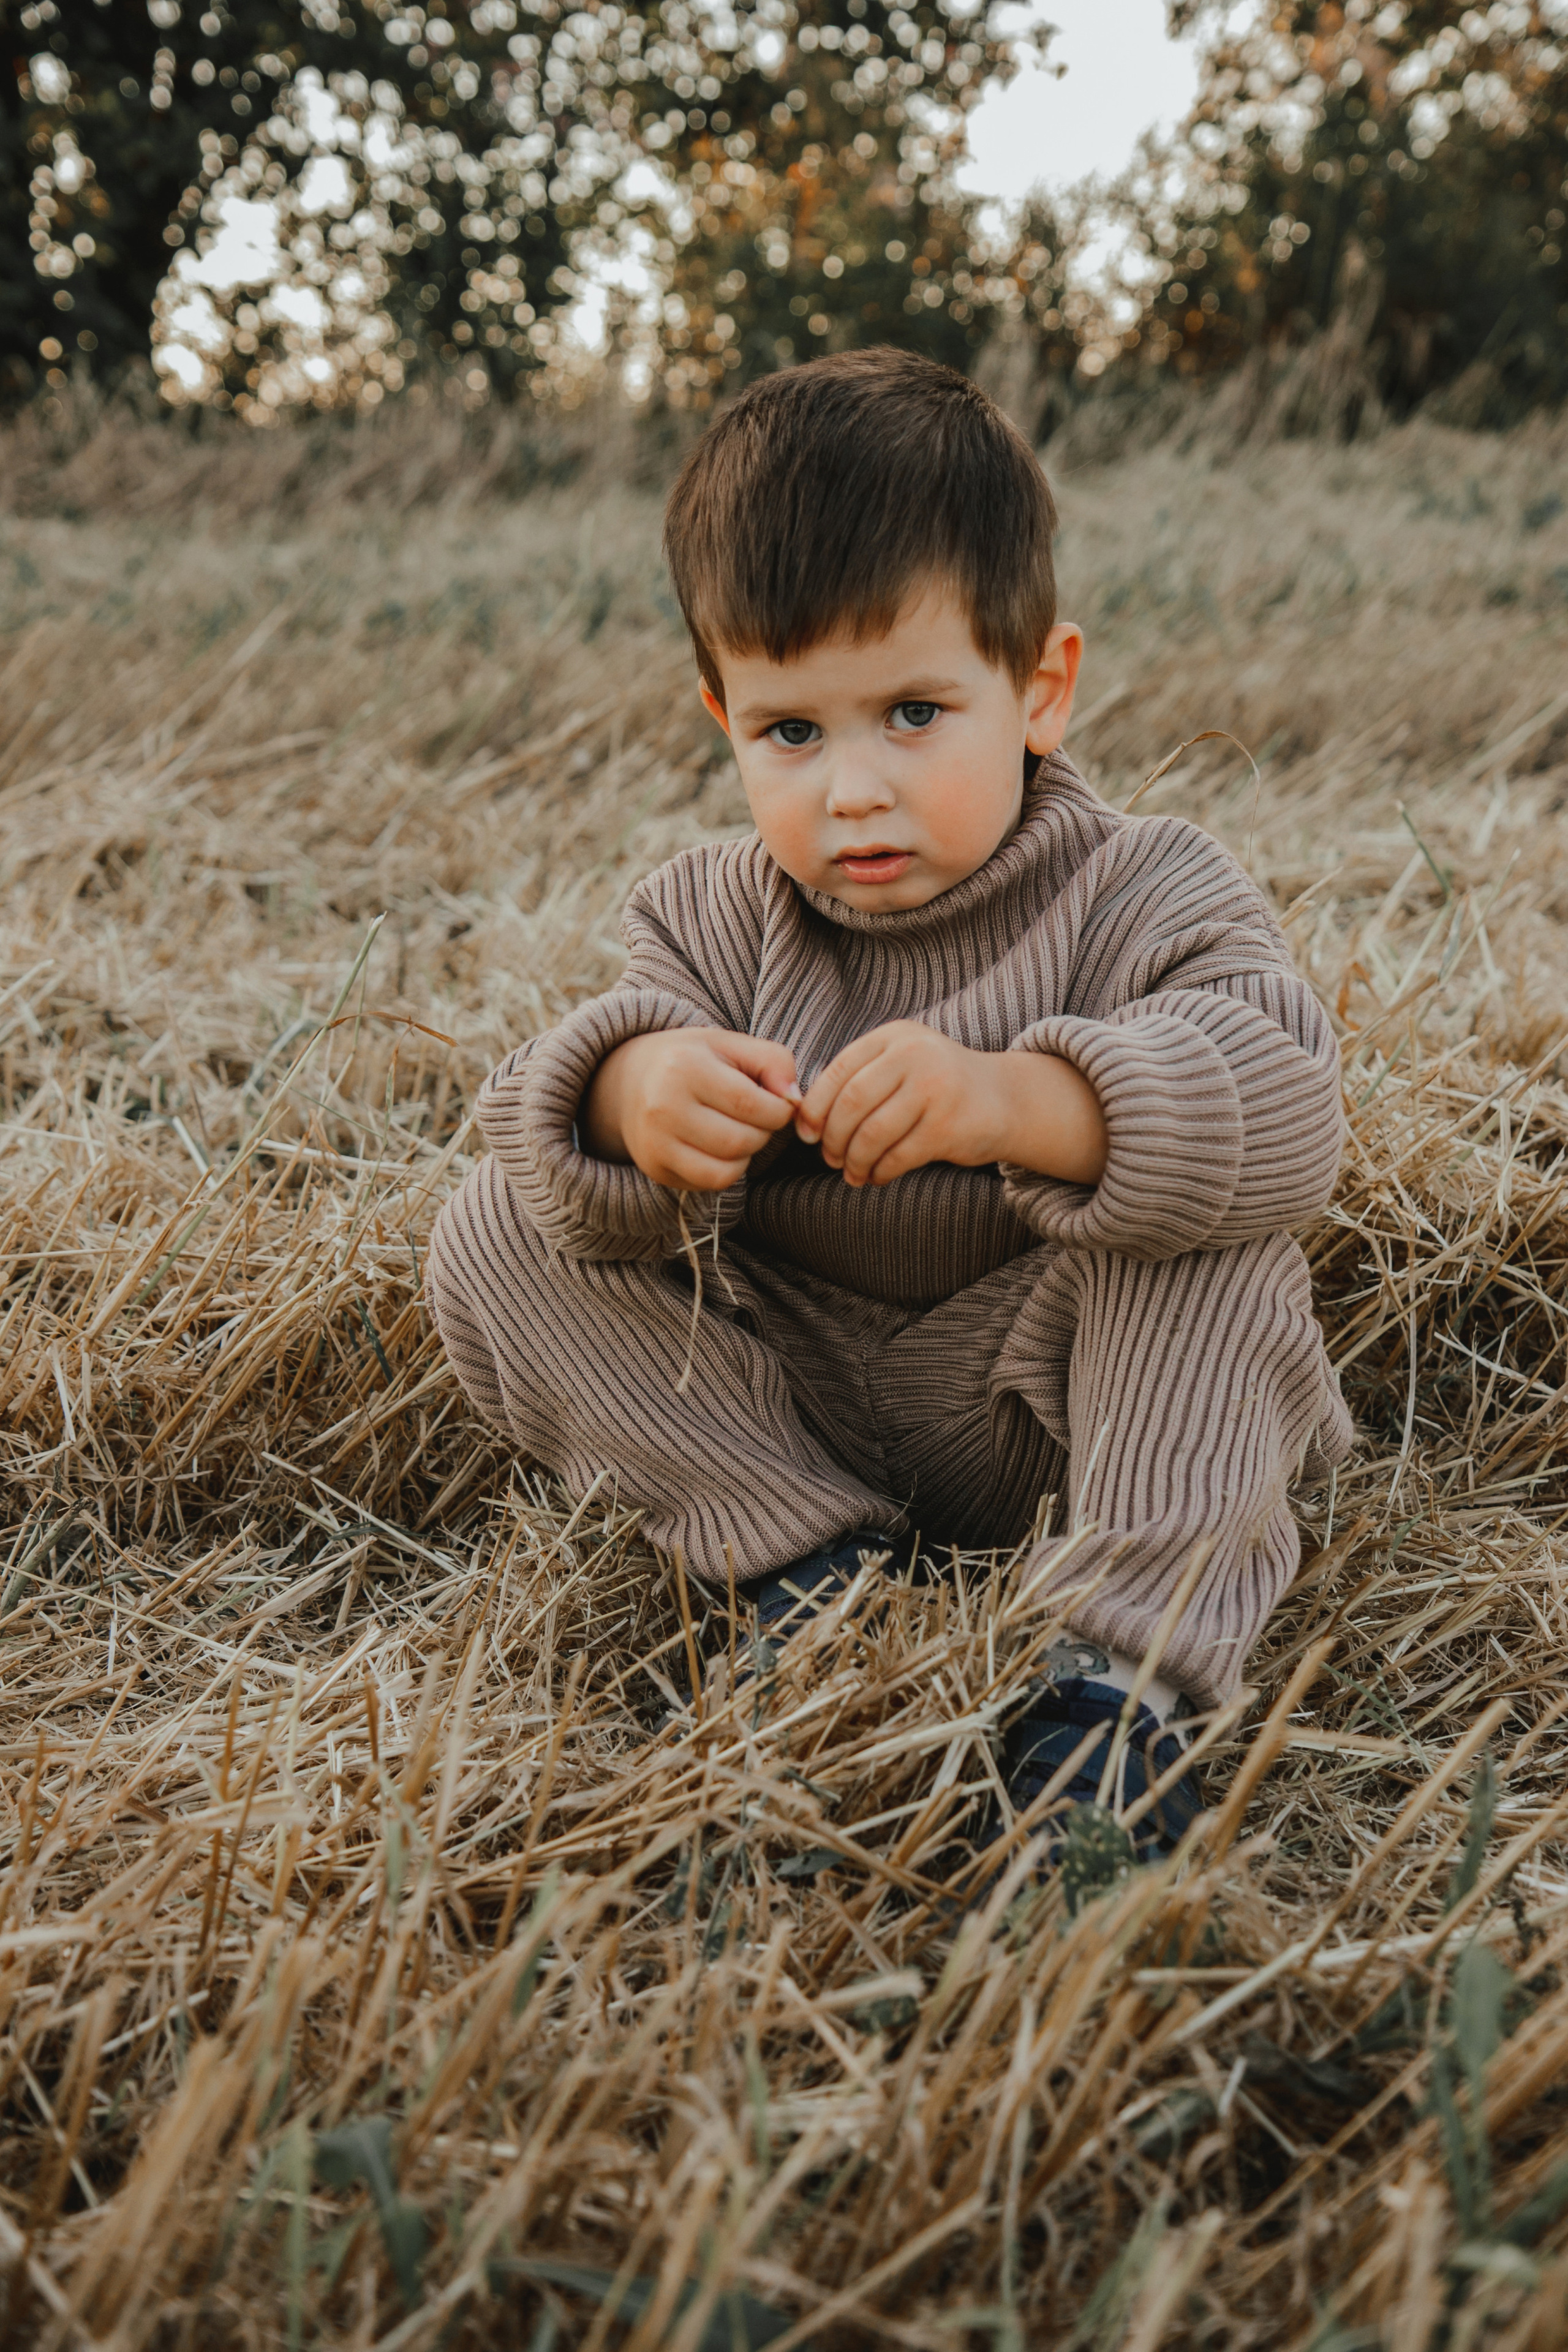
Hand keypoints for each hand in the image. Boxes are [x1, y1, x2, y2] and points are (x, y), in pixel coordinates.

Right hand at [582, 1028, 799, 1190]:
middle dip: (764, 1133)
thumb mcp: (730, 1045)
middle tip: (759, 1118)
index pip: (751, 1104)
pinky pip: (710, 1183)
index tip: (779, 1104)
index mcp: (684, 1067)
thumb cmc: (692, 1060)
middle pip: (740, 1140)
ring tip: (740, 1131)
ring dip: (747, 1154)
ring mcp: (655, 1143)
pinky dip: (728, 1170)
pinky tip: (721, 1149)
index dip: (779, 1111)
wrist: (630, 1080)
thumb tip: (794, 1099)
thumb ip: (773, 1060)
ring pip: (727, 1170)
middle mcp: (663, 1107)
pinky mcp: (655, 1168)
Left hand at [794, 1021, 1107, 1189]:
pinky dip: (880, 1172)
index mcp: (894, 1036)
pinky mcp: (949, 1125)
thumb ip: (860, 1078)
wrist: (1004, 1099)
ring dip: (855, 1161)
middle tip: (830, 1158)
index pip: (839, 1071)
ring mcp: (935, 1088)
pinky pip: (898, 1156)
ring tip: (852, 1172)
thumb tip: (804, 1117)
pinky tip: (877, 1176)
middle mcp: (915, 1055)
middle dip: (833, 1138)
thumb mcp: (901, 1064)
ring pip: (873, 1134)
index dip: (815, 1107)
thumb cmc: (937, 1086)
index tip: (807, 1133)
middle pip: (852, 1104)